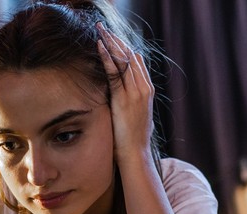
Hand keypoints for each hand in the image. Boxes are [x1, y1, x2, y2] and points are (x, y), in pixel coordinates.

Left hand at [96, 23, 154, 167]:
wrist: (135, 153)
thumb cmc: (133, 137)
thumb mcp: (137, 114)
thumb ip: (134, 101)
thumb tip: (128, 94)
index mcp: (147, 90)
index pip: (136, 61)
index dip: (123, 47)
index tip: (112, 37)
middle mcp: (143, 88)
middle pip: (130, 56)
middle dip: (116, 40)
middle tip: (103, 28)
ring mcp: (135, 93)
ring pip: (124, 60)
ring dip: (111, 43)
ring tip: (100, 31)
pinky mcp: (124, 99)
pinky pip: (115, 72)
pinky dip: (107, 57)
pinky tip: (100, 46)